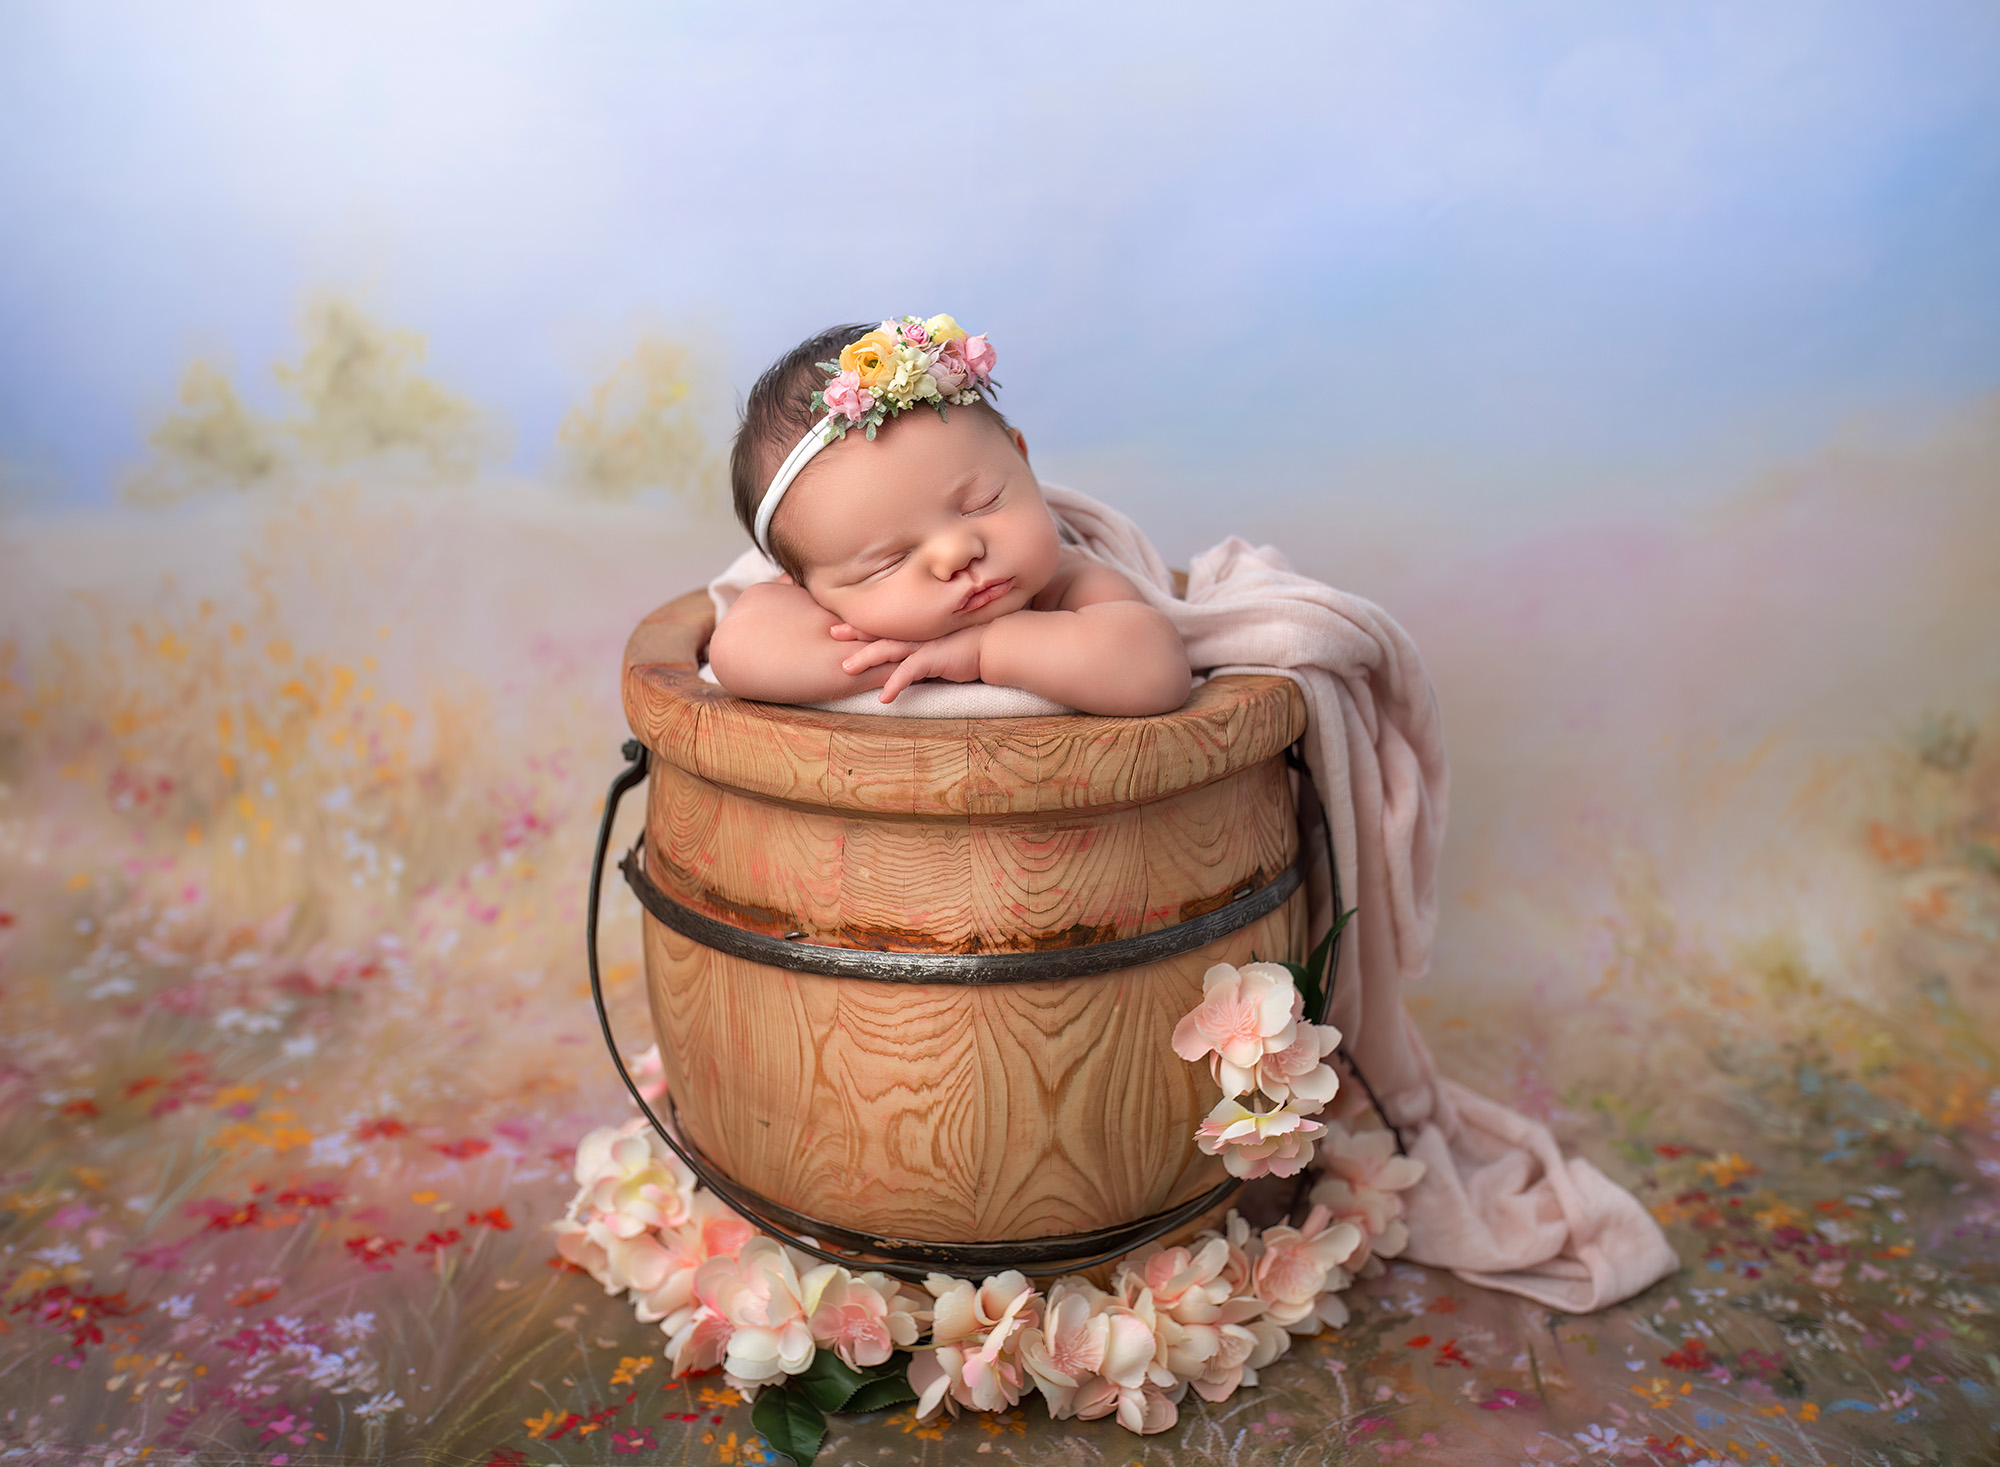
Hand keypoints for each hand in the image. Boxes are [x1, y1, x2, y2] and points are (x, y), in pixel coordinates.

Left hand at [837, 626, 985, 701]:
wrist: (997, 644)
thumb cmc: (974, 644)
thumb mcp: (945, 645)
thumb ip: (928, 652)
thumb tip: (917, 664)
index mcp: (918, 630)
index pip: (887, 626)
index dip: (865, 624)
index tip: (845, 621)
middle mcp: (918, 634)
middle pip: (881, 632)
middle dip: (855, 633)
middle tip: (832, 632)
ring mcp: (924, 645)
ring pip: (888, 649)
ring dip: (866, 659)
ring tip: (846, 669)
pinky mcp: (934, 659)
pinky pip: (909, 672)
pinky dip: (895, 684)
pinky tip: (885, 698)